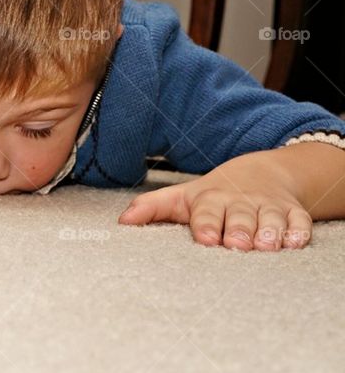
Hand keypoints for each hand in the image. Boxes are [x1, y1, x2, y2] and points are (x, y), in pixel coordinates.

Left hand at [117, 150, 313, 250]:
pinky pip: (298, 221)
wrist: (260, 174)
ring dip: (268, 232)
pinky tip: (294, 241)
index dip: (206, 225)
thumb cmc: (213, 195)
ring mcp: (267, 207)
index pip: (206, 213)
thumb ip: (151, 208)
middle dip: (239, 230)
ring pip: (270, 219)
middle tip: (237, 243)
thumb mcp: (181, 198)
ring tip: (266, 245)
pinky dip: (298, 231)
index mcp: (210, 200)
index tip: (204, 238)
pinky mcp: (292, 212)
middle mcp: (239, 203)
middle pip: (240, 218)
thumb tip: (121, 221)